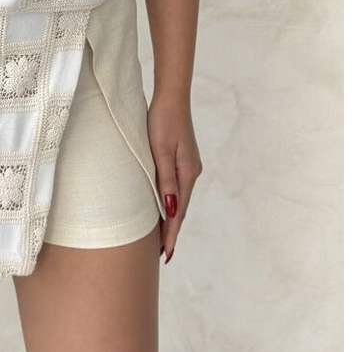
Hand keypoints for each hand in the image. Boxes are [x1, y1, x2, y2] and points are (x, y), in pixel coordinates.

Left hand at [147, 94, 201, 263]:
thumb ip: (165, 179)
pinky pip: (175, 186)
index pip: (178, 211)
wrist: (171, 97)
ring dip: (170, 217)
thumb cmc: (162, 120)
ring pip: (178, 198)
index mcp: (187, 173)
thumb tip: (169, 210)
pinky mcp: (182, 158)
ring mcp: (187, 165)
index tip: (166, 254)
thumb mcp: (161, 150)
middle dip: (171, 231)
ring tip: (160, 237)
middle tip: (162, 254)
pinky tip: (163, 206)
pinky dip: (169, 201)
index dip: (171, 233)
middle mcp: (191, 172)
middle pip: (180, 208)